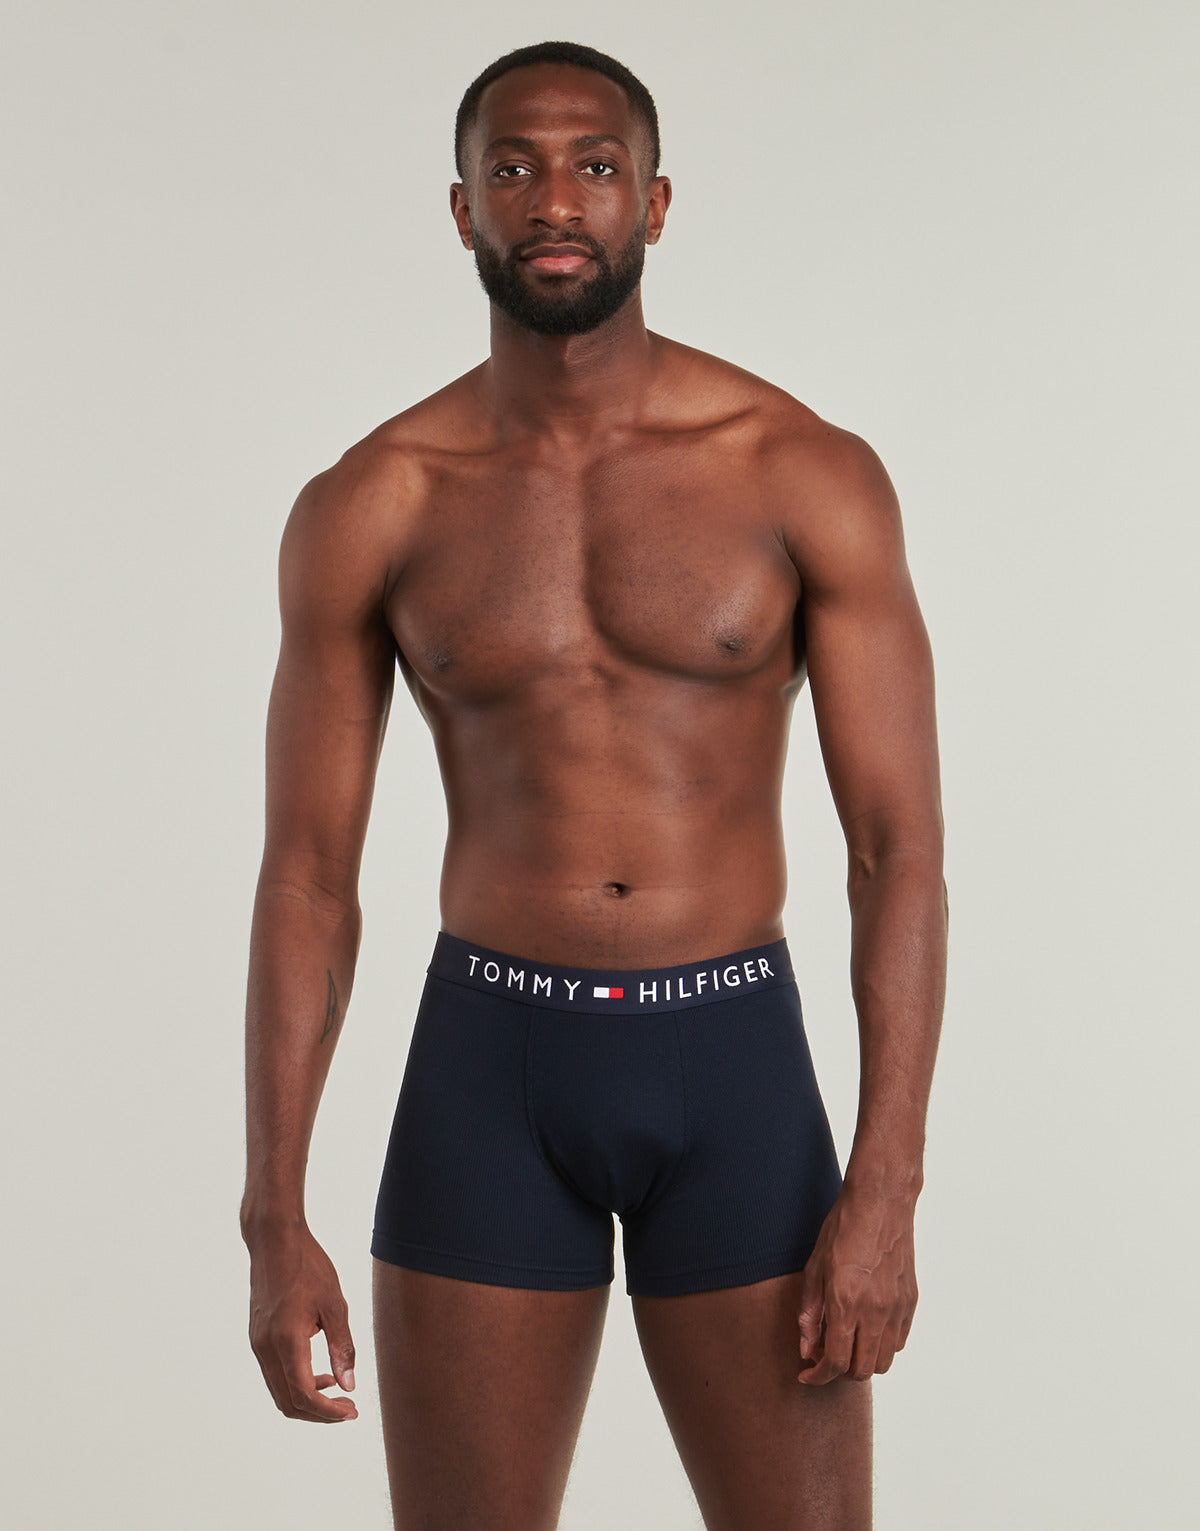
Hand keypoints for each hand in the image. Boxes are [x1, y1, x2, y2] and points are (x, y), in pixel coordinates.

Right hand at [246, 1222, 357, 1421]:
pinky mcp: (257, 1337)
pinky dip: (295, 1382)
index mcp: (286, 1340)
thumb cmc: (308, 1266)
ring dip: (307, 1399)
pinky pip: (274, 1373)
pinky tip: (319, 1371)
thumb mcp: (334, 1304)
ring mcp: (258, 1343)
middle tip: (348, 1409)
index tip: (351, 1412)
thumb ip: (342, 1347)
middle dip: (318, 1413)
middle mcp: (266, 1347)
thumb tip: (350, 1385)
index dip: (328, 1412)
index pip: (304, 1394)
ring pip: (279, 1390)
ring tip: (338, 1390)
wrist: (275, 1240)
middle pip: (287, 1402)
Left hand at [795, 1182, 917, 1384]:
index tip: (807, 1375)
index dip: (818, 1376)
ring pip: (883, 1361)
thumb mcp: (815, 1268)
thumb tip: (807, 1350)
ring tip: (846, 1340)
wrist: (881, 1202)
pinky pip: (898, 1342)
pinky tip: (866, 1326)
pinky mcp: (911, 1302)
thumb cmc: (842, 1229)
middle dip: (839, 1372)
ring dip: (862, 1361)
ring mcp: (897, 1308)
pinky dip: (881, 1345)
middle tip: (825, 1355)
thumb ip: (810, 1314)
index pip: (835, 1362)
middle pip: (861, 1371)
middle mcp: (876, 1311)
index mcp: (846, 1302)